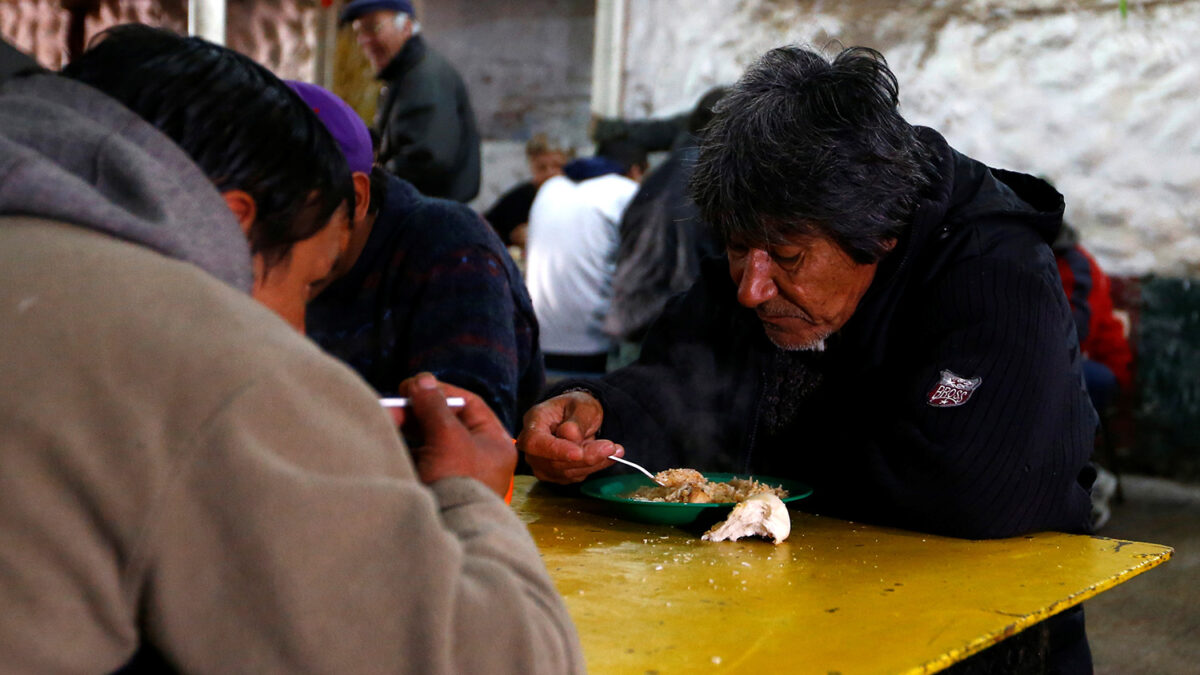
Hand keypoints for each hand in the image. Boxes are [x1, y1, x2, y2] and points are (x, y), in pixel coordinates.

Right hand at [396, 373, 515, 497]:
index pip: (469, 405)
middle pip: (446, 421)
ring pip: (428, 439)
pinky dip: (403, 446)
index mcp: (494, 444)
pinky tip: (387, 437)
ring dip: (406, 426)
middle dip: (418, 410)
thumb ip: (434, 406)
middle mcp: (478, 457)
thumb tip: (422, 380)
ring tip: (386, 417)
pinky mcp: (435, 485)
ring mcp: (455, 472)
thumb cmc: (457, 483)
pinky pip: (418, 458)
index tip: (416, 384)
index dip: (442, 391)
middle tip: (395, 401)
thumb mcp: (448, 437)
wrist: (448, 532)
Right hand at [517, 391, 621, 483]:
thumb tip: (571, 436)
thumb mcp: (582, 405)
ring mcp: (542, 463)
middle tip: (610, 447)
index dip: (556, 450)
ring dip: (593, 463)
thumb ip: (577, 420)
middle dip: (585, 457)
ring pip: (566, 472)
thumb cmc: (577, 407)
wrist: (580, 416)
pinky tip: (605, 456)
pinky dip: (593, 467)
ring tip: (613, 449)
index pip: (535, 442)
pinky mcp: (555, 474)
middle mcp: (533, 446)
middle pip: (553, 462)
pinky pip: (575, 476)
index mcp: (534, 422)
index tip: (578, 453)